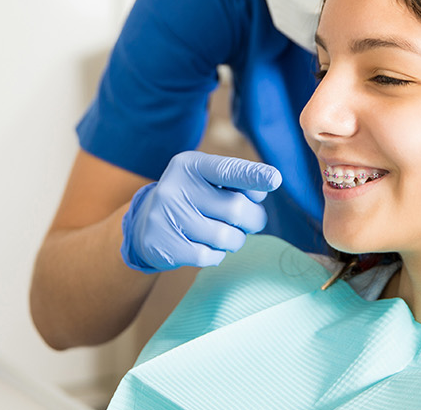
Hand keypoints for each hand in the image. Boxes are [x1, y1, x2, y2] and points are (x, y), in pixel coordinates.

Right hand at [120, 151, 281, 272]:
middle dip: (253, 220)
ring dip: (236, 240)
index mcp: (190, 165)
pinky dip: (216, 255)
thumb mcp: (208, 182)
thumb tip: (265, 186)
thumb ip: (237, 182)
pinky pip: (209, 256)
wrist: (145, 225)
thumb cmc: (193, 199)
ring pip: (225, 238)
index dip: (253, 175)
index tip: (275, 179)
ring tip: (226, 234)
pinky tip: (205, 246)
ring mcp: (166, 217)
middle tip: (250, 222)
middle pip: (236, 209)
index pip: (227, 170)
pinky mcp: (163, 244)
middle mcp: (175, 187)